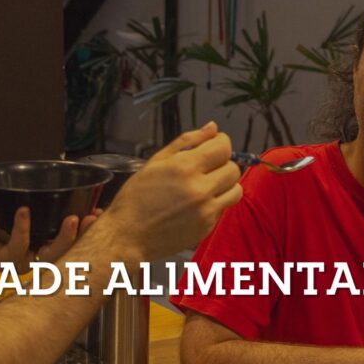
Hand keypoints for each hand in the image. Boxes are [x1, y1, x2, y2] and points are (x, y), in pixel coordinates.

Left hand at [0, 199, 96, 271]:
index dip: (84, 229)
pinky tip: (25, 212)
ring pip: (49, 256)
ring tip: (72, 219)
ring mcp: (19, 261)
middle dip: (84, 236)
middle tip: (94, 218)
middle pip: (67, 252)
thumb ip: (29, 196)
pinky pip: (19, 248)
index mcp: (37, 244)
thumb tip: (51, 176)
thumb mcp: (10, 203)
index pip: (67, 240)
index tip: (97, 213)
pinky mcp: (3, 262)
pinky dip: (23, 229)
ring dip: (63, 238)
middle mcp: (32, 256)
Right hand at [99, 121, 242, 262]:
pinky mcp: (207, 227)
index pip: (223, 147)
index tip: (213, 145)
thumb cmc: (136, 197)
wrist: (127, 235)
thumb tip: (212, 127)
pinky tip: (196, 203)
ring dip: (225, 184)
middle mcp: (199, 188)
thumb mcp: (155, 162)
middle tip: (205, 168)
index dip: (221, 142)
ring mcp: (206, 210)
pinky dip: (215, 202)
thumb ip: (186, 141)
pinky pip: (223, 208)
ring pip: (236, 189)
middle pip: (233, 168)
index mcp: (184, 167)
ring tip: (206, 185)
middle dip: (222, 164)